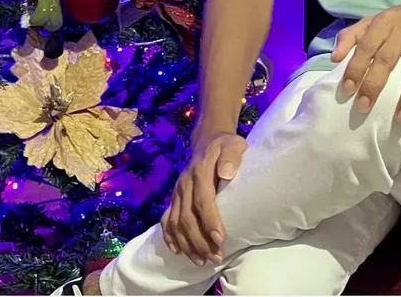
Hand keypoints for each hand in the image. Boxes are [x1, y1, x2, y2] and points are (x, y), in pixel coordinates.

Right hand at [161, 130, 246, 264]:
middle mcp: (184, 184)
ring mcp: (177, 192)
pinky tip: (177, 251)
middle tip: (215, 257)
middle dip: (200, 241)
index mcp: (199, 172)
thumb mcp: (233, 145)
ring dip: (187, 244)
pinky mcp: (174, 198)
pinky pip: (166, 220)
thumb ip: (231, 157)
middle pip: (187, 218)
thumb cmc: (225, 145)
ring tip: (201, 261)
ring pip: (175, 223)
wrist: (207, 139)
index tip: (220, 239)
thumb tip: (227, 173)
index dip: (210, 222)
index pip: (202, 201)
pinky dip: (170, 237)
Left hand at [330, 0, 400, 123]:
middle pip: (387, 59)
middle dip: (374, 85)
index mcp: (386, 21)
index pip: (366, 45)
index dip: (355, 68)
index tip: (347, 90)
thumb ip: (352, 35)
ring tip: (399, 119)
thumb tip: (334, 58)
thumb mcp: (377, 20)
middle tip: (363, 108)